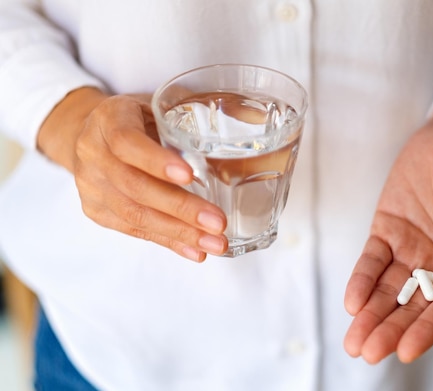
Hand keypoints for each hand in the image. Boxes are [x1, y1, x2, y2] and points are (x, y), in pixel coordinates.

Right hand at [37, 87, 227, 260]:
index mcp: (109, 119)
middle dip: (180, 208)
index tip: (189, 175)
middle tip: (218, 223)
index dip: (156, 161)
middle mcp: (93, 153)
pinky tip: (195, 250)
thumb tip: (244, 149)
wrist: (89, 135)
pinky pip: (134, 231)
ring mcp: (91, 186)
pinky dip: (169, 242)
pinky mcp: (96, 212)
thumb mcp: (156, 108)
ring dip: (179, 232)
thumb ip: (187, 125)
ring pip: (134, 215)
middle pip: (134, 186)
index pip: (127, 142)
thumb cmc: (137, 120)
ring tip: (215, 243)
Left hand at [343, 96, 432, 363]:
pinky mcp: (387, 230)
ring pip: (387, 289)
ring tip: (354, 340)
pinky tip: (352, 301)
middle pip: (411, 306)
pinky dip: (361, 280)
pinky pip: (372, 260)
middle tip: (368, 352)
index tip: (406, 351)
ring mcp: (410, 249)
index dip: (427, 330)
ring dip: (370, 313)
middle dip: (389, 329)